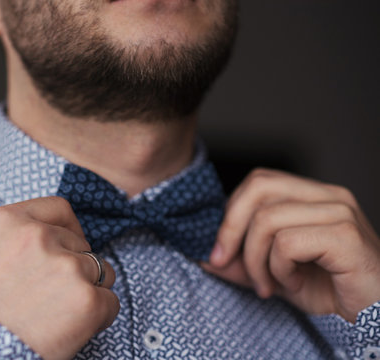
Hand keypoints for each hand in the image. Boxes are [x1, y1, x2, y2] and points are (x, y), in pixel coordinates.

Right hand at [0, 197, 118, 359]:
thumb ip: (19, 238)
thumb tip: (58, 238)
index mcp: (7, 220)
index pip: (60, 209)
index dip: (70, 229)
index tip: (71, 246)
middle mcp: (38, 235)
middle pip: (81, 244)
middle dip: (75, 267)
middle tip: (51, 296)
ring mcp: (66, 266)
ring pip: (102, 270)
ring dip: (87, 290)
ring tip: (58, 314)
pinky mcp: (87, 299)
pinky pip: (111, 302)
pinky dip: (98, 317)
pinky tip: (70, 329)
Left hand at [201, 168, 379, 321]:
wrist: (374, 316)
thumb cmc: (329, 290)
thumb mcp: (273, 273)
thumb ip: (240, 261)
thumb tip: (202, 254)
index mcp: (311, 195)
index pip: (257, 182)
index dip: (229, 214)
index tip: (218, 252)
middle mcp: (327, 195)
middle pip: (258, 187)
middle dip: (231, 229)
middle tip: (226, 263)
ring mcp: (340, 212)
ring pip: (267, 220)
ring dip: (256, 261)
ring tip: (269, 285)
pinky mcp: (346, 236)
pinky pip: (288, 243)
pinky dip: (280, 270)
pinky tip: (296, 284)